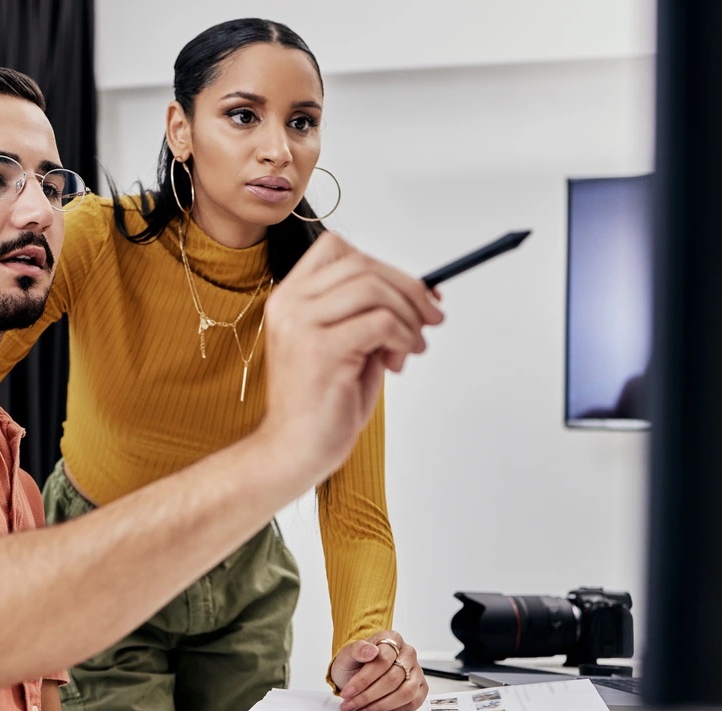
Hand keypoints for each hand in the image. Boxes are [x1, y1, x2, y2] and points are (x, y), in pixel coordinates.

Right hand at [258, 232, 443, 481]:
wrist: (294, 450)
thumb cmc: (322, 404)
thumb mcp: (348, 346)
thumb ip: (370, 316)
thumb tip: (421, 294)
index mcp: (290, 298)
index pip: (337, 249)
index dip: (383, 265)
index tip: (415, 293)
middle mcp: (290, 304)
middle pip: (361, 264)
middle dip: (409, 288)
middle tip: (432, 317)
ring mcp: (301, 325)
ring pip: (373, 289)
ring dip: (407, 316)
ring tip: (411, 348)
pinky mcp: (320, 350)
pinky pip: (380, 322)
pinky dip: (403, 337)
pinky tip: (399, 360)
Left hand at [330, 630, 428, 710]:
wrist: (357, 672)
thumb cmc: (355, 663)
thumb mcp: (347, 654)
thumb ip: (356, 649)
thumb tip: (371, 650)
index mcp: (392, 639)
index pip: (383, 660)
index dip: (363, 679)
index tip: (348, 691)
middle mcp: (407, 654)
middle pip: (393, 679)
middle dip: (368, 696)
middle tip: (351, 704)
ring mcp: (416, 671)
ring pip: (405, 693)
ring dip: (380, 706)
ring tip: (361, 709)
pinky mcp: (420, 688)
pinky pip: (412, 703)